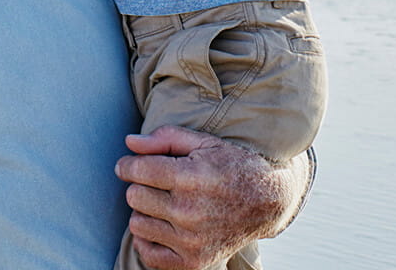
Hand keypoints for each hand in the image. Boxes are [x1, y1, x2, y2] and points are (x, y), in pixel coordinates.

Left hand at [115, 126, 307, 269]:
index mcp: (191, 177)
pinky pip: (148, 253)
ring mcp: (191, 240)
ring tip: (164, 203)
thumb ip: (165, 138)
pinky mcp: (193, 261)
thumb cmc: (233, 166)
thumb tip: (128, 143)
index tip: (128, 165)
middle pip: (134, 196)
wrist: (268, 202)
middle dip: (140, 185)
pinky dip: (150, 239)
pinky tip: (164, 225)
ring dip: (145, 212)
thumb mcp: (205, 142)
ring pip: (137, 224)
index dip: (127, 165)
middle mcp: (189, 211)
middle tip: (157, 183)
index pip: (137, 170)